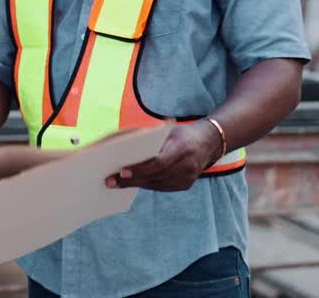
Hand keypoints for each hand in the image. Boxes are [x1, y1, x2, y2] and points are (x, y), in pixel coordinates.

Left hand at [105, 122, 222, 191]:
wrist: (208, 143)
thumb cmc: (180, 133)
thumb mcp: (167, 131)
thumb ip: (150, 140)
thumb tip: (122, 148)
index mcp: (182, 147)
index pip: (158, 162)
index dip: (140, 168)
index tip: (121, 171)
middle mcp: (187, 165)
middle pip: (154, 176)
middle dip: (131, 179)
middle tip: (110, 181)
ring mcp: (188, 178)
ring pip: (156, 184)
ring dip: (135, 184)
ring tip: (116, 183)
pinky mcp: (186, 185)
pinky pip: (162, 187)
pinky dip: (146, 184)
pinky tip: (132, 182)